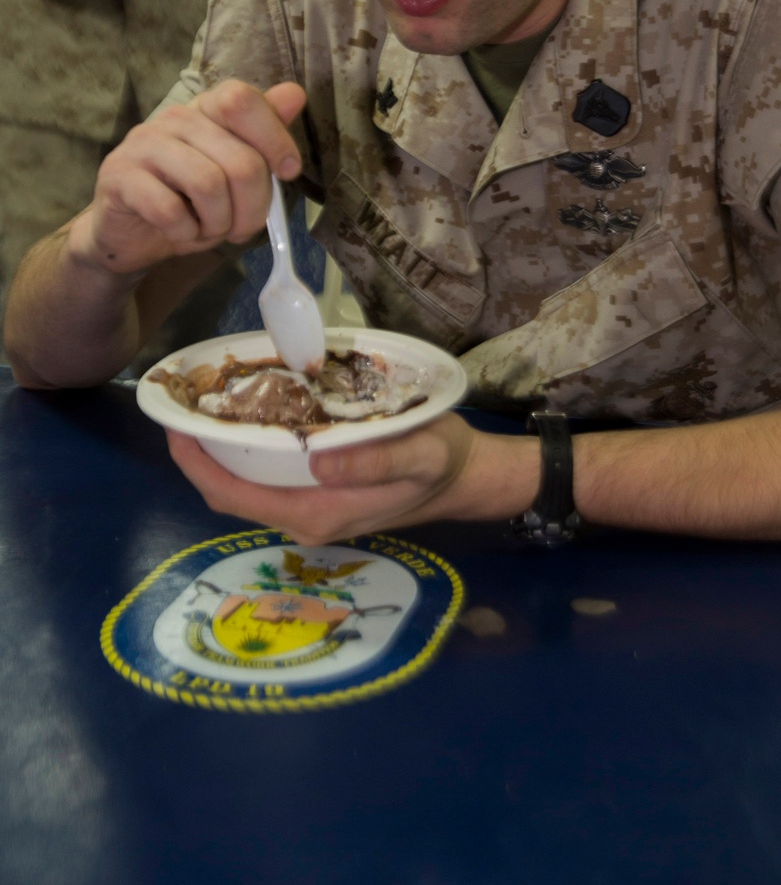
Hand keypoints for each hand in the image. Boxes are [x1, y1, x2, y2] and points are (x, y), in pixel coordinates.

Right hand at [67, 78, 306, 276]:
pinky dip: (186, 232)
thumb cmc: (189, 201)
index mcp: (205, 109)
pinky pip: (170, 210)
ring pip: (208, 185)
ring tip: (211, 229)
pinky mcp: (118, 175)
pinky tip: (181, 232)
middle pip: (240, 160)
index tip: (288, 172)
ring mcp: (143, 144)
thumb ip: (263, 136)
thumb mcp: (235, 172)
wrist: (131, 234)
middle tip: (242, 227)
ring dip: (219, 222)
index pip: (242, 100)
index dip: (274, 137)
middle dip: (253, 207)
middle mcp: (174, 118)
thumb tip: (294, 95)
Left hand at [167, 412, 478, 544]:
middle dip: (197, 453)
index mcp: (317, 512)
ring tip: (205, 401)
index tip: (174, 424)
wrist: (466, 478)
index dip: (195, 464)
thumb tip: (316, 461)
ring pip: (244, 485)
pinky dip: (246, 449)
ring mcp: (309, 509)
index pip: (233, 496)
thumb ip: (373, 464)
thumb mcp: (420, 454)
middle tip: (182, 402)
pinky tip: (248, 413)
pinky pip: (265, 478)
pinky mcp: (317, 494)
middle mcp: (304, 517)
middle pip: (229, 492)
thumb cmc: (443, 461)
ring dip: (219, 450)